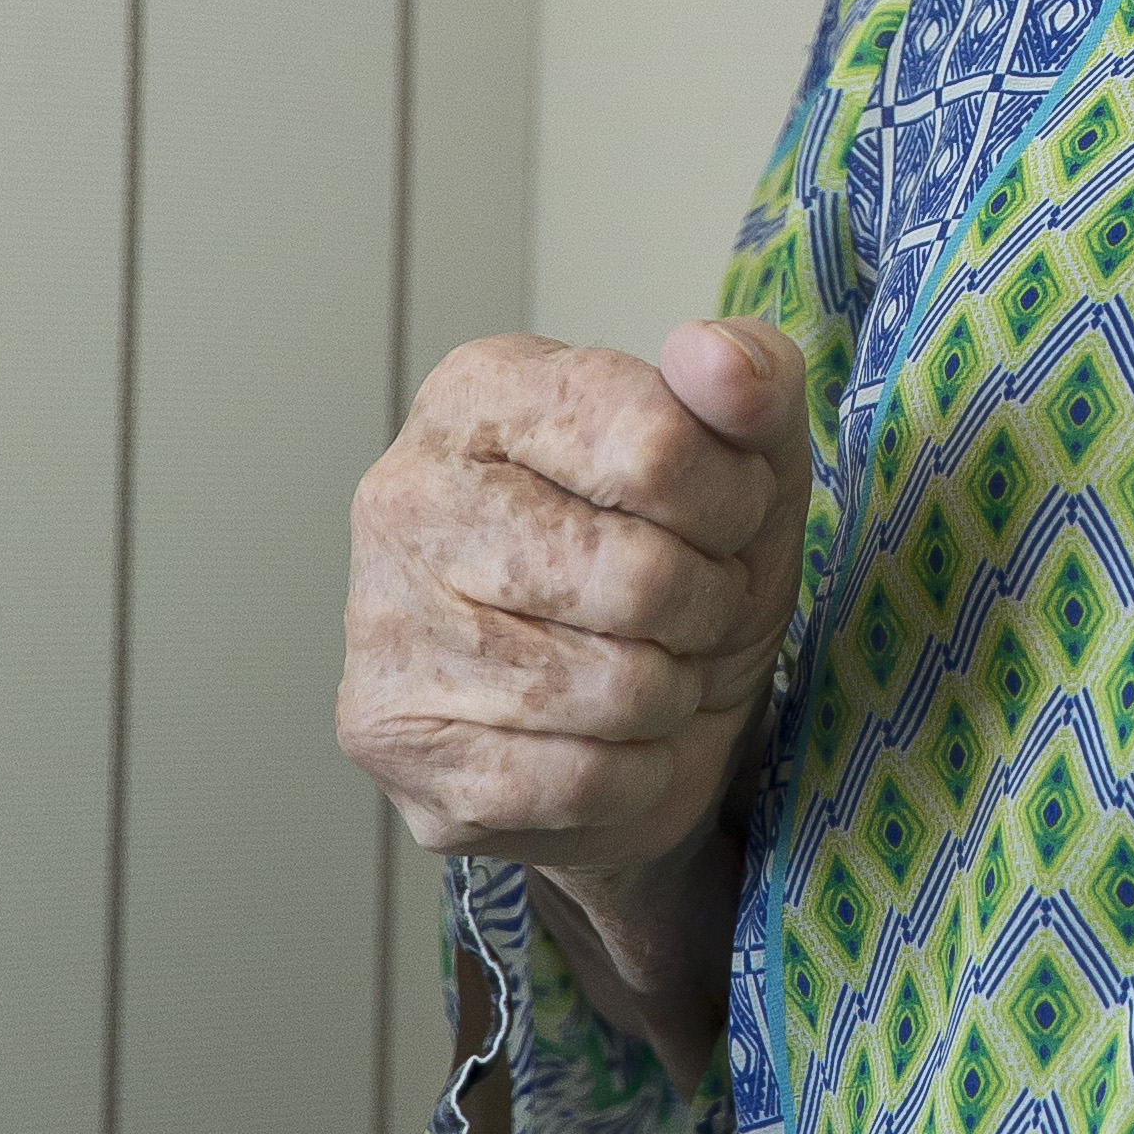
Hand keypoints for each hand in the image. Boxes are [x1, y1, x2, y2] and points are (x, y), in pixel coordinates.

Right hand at [339, 319, 812, 1077]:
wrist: (645, 725)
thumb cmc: (680, 564)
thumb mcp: (748, 462)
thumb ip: (752, 380)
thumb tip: (716, 357)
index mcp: (479, 392)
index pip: (656, 442)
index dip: (732, 500)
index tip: (723, 516)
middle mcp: (403, 495)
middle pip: (637, 574)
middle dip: (703, 606)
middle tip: (686, 607)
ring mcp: (381, 624)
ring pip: (612, 687)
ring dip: (669, 692)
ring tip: (645, 667)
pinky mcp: (392, 744)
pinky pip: (577, 777)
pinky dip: (632, 772)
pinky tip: (604, 739)